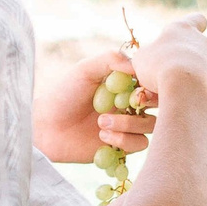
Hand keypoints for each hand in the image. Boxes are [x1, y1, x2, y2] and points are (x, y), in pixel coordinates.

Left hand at [34, 48, 156, 161]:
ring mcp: (128, 125)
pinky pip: (139, 144)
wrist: (46, 127)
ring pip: (151, 126)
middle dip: (146, 104)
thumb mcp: (84, 69)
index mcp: (126, 84)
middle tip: (132, 102)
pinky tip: (102, 137)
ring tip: (102, 122)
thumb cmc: (63, 94)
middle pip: (160, 104)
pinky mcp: (123, 146)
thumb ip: (110, 60)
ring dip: (130, 124)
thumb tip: (137, 67)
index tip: (139, 88)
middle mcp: (131, 103)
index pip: (153, 82)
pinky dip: (123, 140)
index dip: (152, 85)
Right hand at [125, 15, 206, 118]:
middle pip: (193, 49)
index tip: (183, 34)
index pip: (196, 20)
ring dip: (182, 81)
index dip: (192, 25)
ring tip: (162, 94)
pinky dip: (188, 95)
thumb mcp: (141, 59)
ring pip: (195, 71)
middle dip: (178, 62)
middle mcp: (202, 44)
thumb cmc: (159, 65)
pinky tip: (174, 102)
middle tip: (160, 75)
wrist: (186, 88)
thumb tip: (144, 62)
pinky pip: (199, 88)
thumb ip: (145, 57)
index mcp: (184, 29)